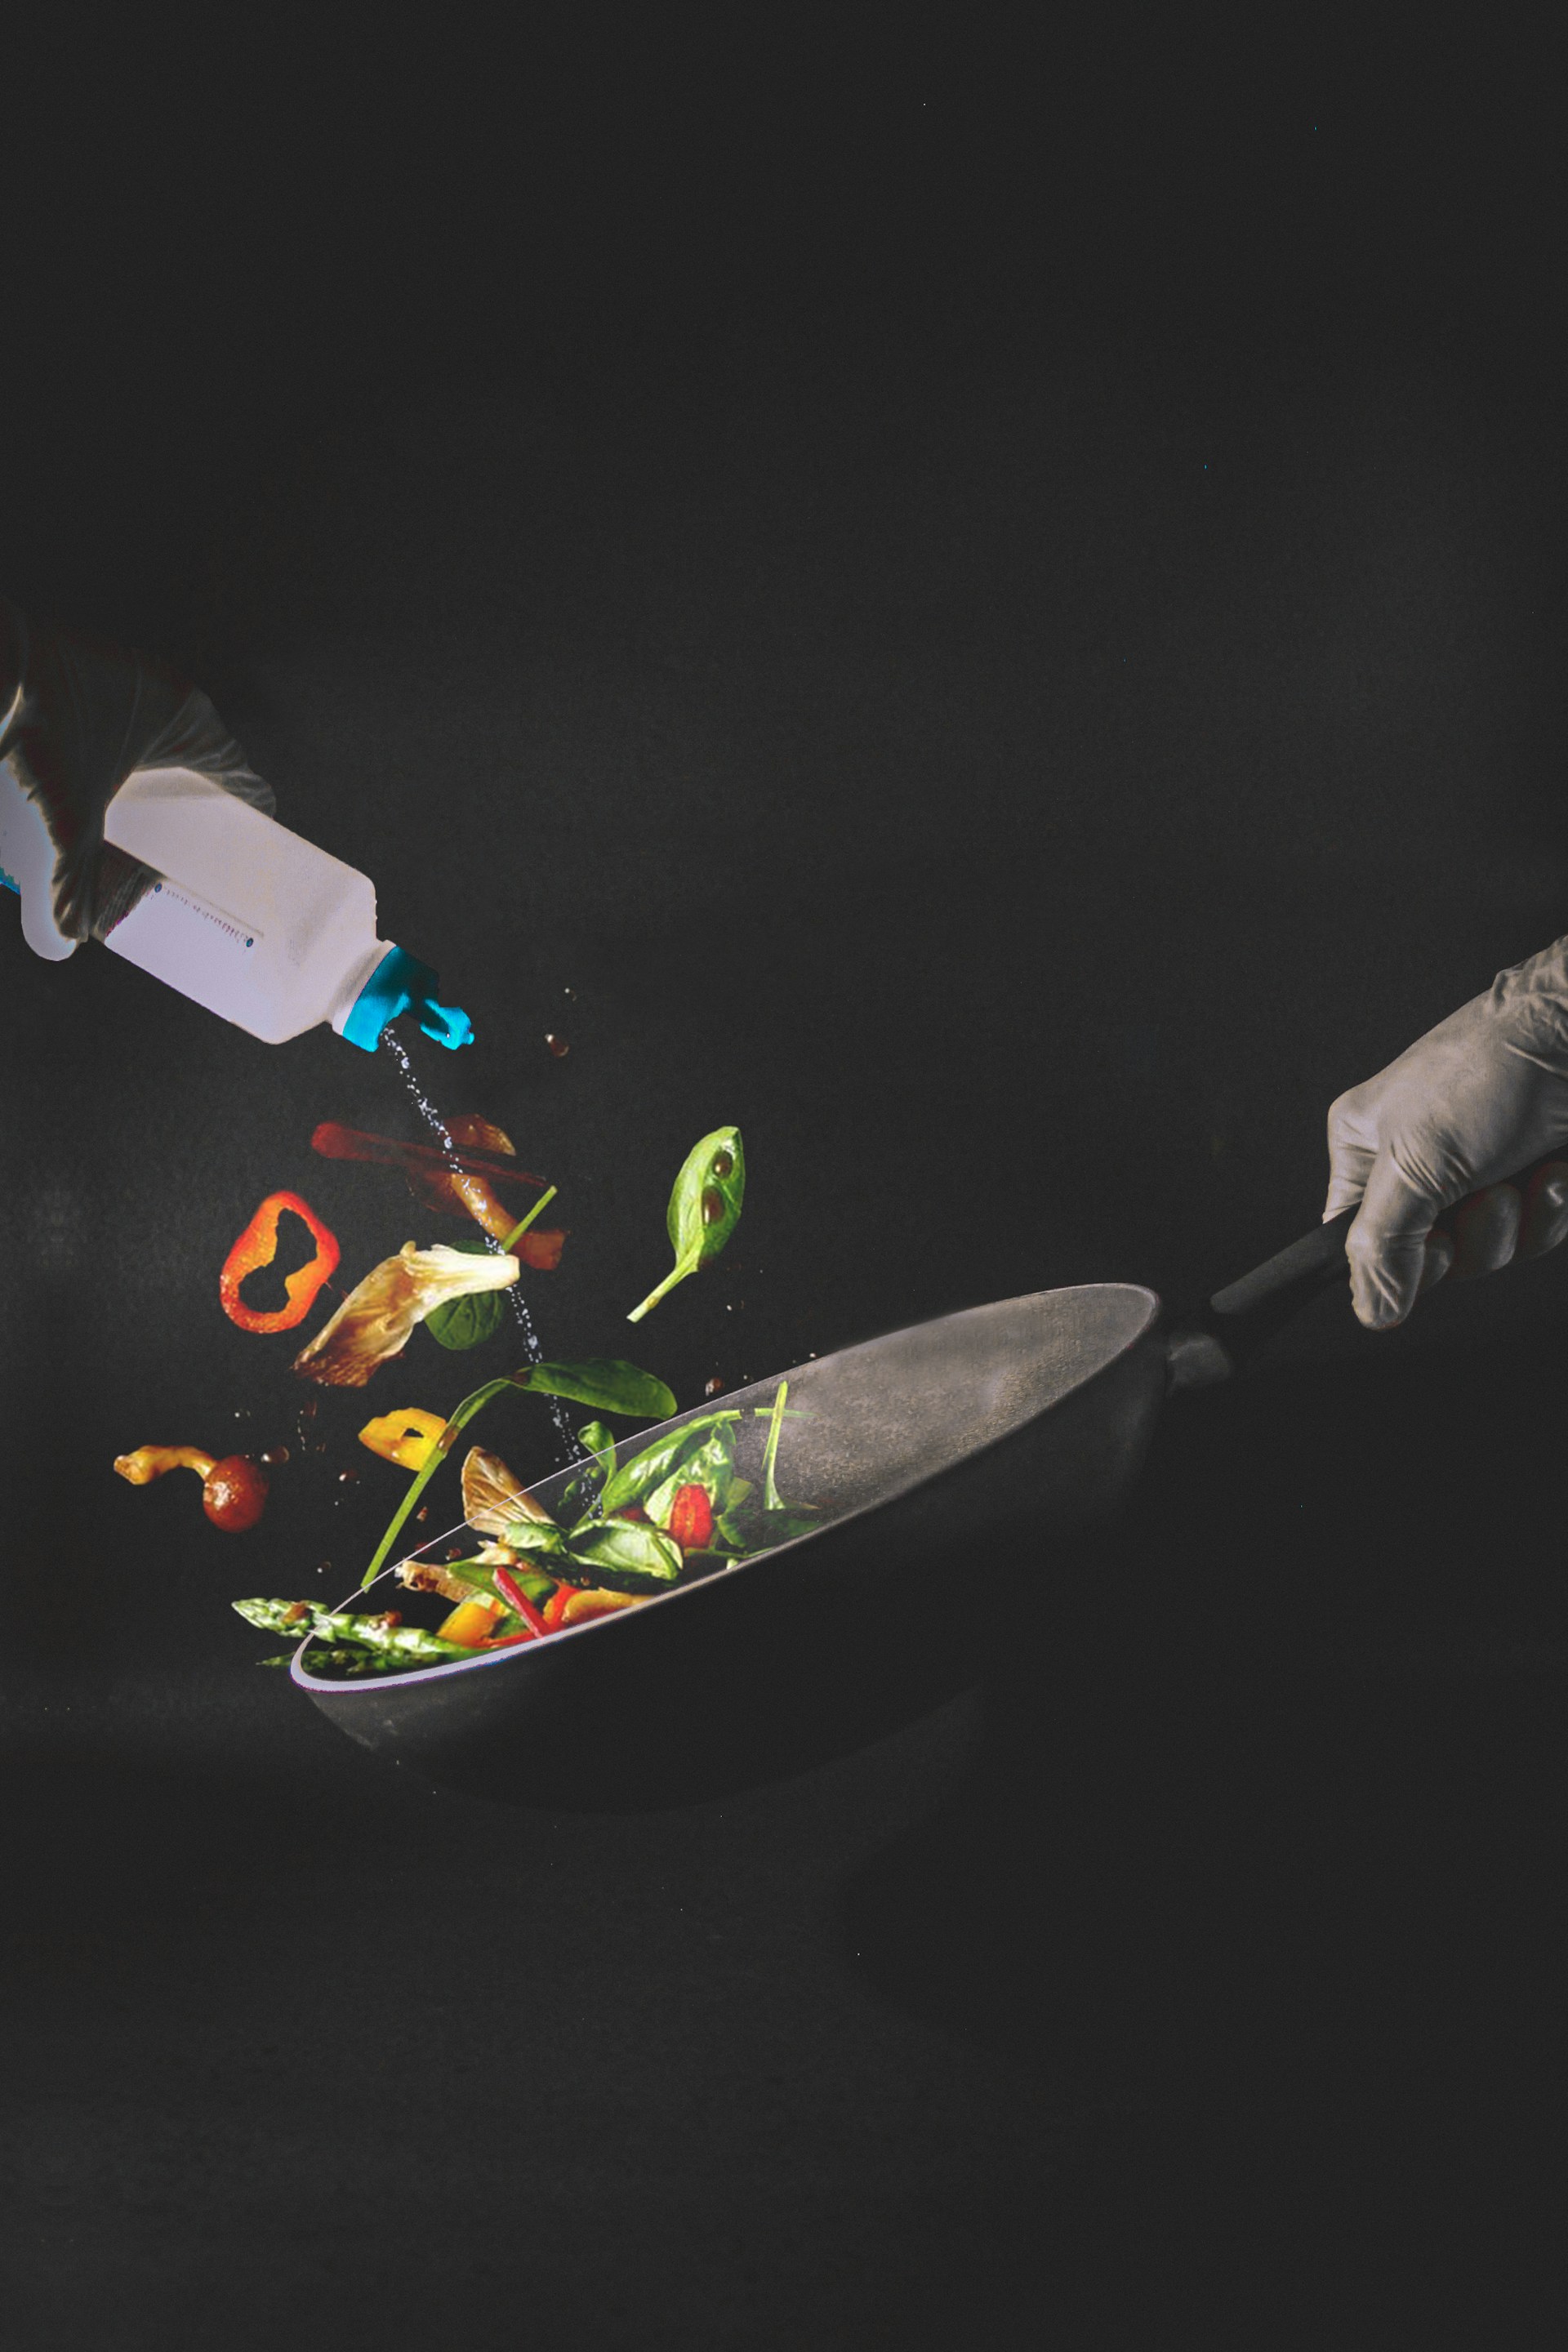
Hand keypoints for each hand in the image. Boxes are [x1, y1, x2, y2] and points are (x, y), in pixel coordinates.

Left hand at [0, 597, 270, 946]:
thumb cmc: (47, 729)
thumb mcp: (67, 815)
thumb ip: (71, 876)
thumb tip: (69, 931)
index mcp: (190, 722)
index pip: (240, 773)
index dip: (250, 812)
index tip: (250, 844)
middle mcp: (169, 695)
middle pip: (205, 758)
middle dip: (201, 800)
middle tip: (194, 843)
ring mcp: (132, 679)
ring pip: (165, 735)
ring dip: (162, 773)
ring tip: (148, 818)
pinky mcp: (93, 673)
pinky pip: (129, 718)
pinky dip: (127, 750)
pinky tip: (105, 777)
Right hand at [1326, 939, 1567, 1328]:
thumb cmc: (1489, 1070)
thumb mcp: (1414, 1165)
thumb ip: (1383, 1246)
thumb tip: (1373, 1311)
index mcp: (1368, 1150)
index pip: (1359, 1241)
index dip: (1396, 1261)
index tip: (1431, 1248)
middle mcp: (1420, 1161)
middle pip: (1434, 1256)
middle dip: (1476, 1235)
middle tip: (1486, 1194)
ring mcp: (1480, 1168)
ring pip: (1493, 1248)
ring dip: (1521, 1221)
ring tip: (1525, 1171)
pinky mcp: (1531, 1173)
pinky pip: (1538, 1230)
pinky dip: (1552, 1205)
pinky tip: (1554, 1167)